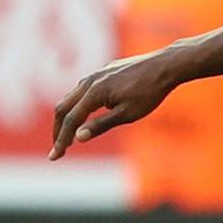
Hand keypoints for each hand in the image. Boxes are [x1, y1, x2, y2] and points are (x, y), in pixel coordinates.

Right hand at [49, 50, 186, 158]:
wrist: (166, 65)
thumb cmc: (150, 92)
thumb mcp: (128, 114)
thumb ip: (101, 125)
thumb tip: (78, 137)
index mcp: (93, 92)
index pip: (71, 120)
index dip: (61, 139)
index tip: (56, 156)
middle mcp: (89, 81)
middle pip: (63, 108)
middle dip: (58, 130)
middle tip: (58, 149)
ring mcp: (95, 74)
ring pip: (71, 97)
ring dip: (67, 117)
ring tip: (68, 135)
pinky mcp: (103, 72)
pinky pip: (83, 90)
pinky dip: (77, 105)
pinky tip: (84, 114)